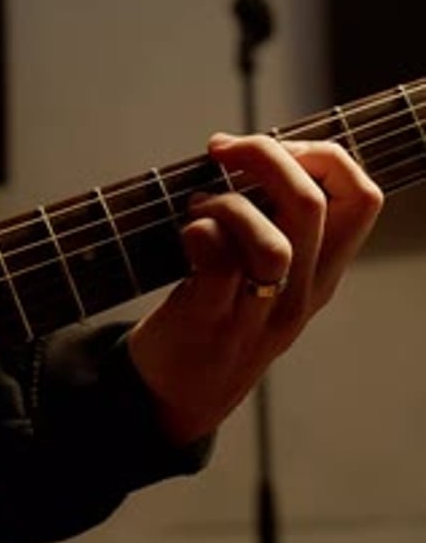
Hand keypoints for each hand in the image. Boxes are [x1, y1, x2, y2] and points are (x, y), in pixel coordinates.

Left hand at [127, 133, 382, 444]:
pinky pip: (217, 262)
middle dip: (266, 154)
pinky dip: (199, 229)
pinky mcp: (211, 323)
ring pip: (272, 242)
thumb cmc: (221, 315)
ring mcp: (259, 314)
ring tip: (199, 206)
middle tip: (223, 150)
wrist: (180, 395)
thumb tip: (250, 148)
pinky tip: (186, 232)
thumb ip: (276, 222)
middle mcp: (301, 294)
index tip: (281, 147)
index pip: (363, 199)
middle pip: (312, 204)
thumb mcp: (270, 276)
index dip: (326, 155)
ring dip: (228, 204)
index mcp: (322, 272)